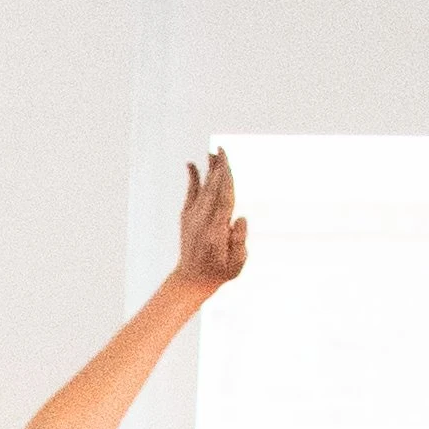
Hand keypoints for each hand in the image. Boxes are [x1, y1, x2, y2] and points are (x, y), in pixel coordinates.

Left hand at [176, 150, 246, 289]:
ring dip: (209, 170)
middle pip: (213, 189)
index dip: (226, 180)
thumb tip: (240, 218)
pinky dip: (192, 179)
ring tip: (213, 151)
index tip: (227, 164)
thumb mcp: (236, 264)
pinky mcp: (187, 219)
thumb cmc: (219, 273)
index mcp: (216, 231)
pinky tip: (192, 165)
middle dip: (218, 169)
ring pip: (203, 189)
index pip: (224, 199)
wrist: (191, 281)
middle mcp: (202, 222)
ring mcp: (193, 219)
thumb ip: (240, 242)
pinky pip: (190, 195)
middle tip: (221, 148)